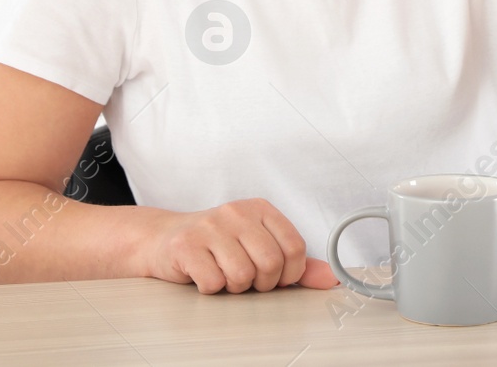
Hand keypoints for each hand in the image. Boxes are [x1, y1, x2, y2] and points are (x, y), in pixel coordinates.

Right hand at [141, 198, 340, 293]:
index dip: (289, 273)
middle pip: (270, 263)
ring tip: (224, 275)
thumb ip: (297, 263)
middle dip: (261, 283)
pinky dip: (211, 288)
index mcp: (260, 209)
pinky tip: (204, 274)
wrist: (165, 239)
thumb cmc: (217, 245)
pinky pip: (214, 282)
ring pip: (242, 275)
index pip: (294, 246)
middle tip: (246, 278)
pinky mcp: (186, 245)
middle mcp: (236, 212)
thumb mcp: (259, 246)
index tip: (277, 277)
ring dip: (234, 286)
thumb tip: (332, 278)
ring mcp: (210, 226)